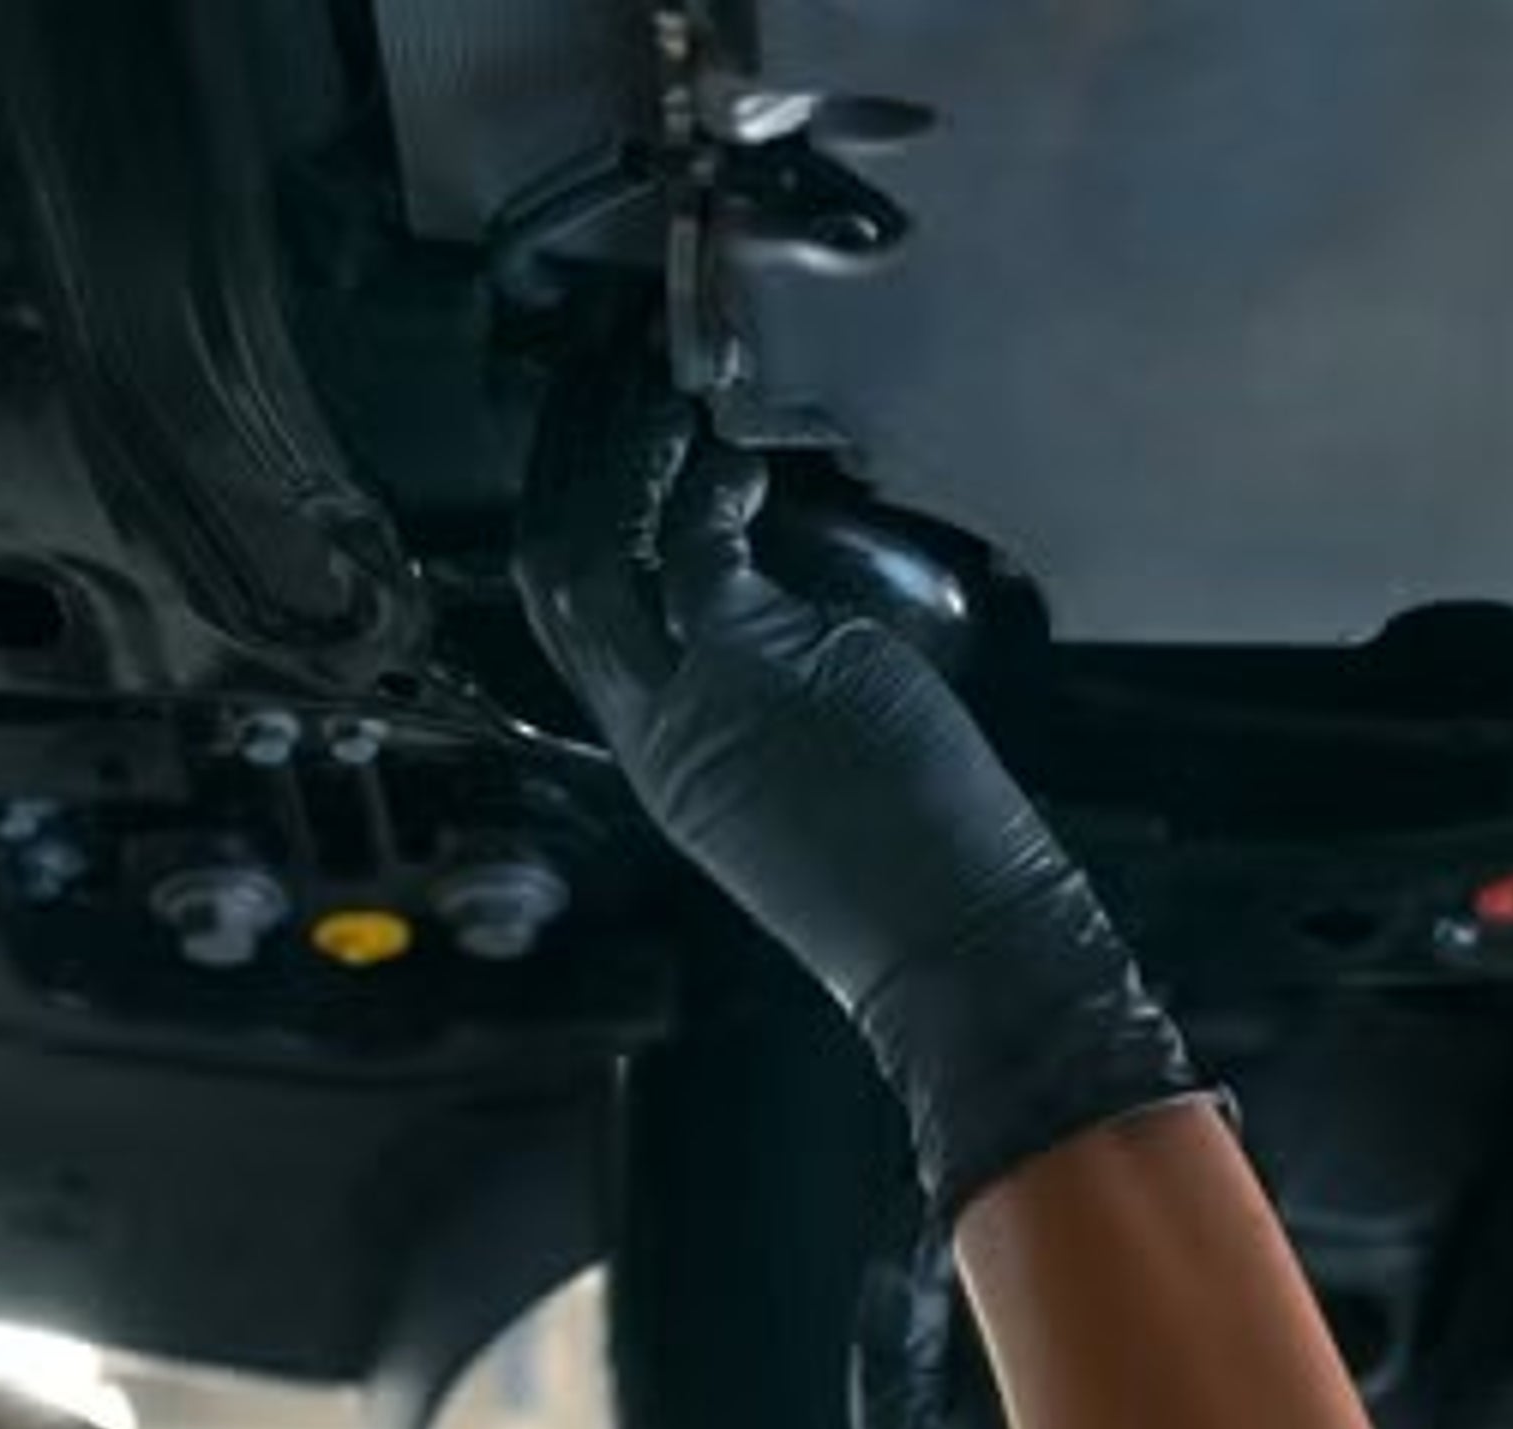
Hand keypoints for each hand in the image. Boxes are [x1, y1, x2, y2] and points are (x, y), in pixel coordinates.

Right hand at [518, 354, 1208, 1220]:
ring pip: (591, 557)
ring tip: (650, 397)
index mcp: (671, 766)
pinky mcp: (752, 663)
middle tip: (598, 396)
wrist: (956, 949)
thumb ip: (777, 708)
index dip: (582, 535)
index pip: (584, 632)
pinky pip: (695, 541)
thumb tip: (794, 630)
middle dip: (569, 477)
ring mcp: (695, 698)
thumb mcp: (808, 791)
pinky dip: (705, 481)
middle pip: (556, 583)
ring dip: (613, 462)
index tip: (607, 464)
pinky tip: (733, 453)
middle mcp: (657, 735)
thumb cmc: (914, 883)